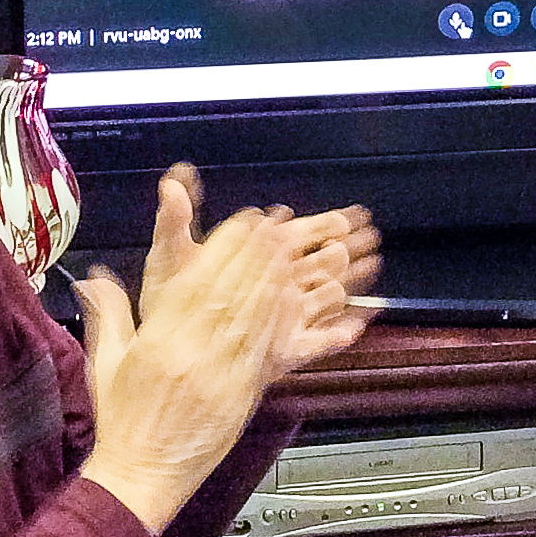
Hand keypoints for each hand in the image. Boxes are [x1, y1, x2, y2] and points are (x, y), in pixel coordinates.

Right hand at [75, 209, 301, 533]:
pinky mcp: (242, 396)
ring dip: (273, 279)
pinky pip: (266, 351)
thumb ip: (109, 314)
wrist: (141, 475)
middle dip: (253, 254)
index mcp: (158, 342)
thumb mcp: (106, 363)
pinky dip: (280, 321)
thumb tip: (95, 278)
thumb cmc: (122, 422)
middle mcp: (193, 354)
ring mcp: (221, 375)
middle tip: (272, 225)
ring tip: (288, 250)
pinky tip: (292, 299)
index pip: (196, 282)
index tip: (240, 224)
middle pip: (230, 292)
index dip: (222, 249)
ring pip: (253, 317)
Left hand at [139, 164, 380, 372]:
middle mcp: (267, 288)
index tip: (346, 214)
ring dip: (348, 281)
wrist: (164, 357)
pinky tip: (354, 327)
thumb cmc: (165, 305)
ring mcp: (276, 320)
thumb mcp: (168, 257)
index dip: (320, 224)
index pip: (292, 236)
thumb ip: (176, 220)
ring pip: (321, 297)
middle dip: (343, 248)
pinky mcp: (278, 352)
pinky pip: (314, 344)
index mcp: (248, 262)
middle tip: (370, 235)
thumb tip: (172, 178)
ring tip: (371, 267)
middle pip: (316, 263)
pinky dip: (336, 336)